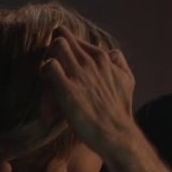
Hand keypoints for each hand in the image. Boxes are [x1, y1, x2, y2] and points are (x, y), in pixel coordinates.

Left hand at [41, 27, 137, 156]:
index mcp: (102, 58)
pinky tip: (48, 89)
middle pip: (62, 37)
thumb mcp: (127, 81)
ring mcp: (79, 73)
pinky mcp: (67, 88)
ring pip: (57, 45)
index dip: (64, 52)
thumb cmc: (119, 111)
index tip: (62, 68)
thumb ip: (119, 63)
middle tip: (50, 70)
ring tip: (48, 78)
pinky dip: (45, 74)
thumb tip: (113, 52)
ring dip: (47, 58)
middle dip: (51, 50)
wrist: (116, 134)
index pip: (75, 39)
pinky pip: (49, 66)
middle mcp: (91, 61)